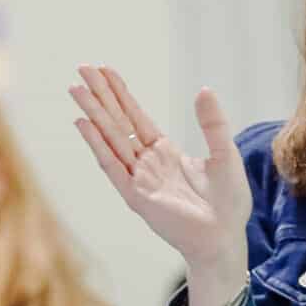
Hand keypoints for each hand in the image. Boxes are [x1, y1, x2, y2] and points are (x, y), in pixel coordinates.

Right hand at [71, 67, 253, 289]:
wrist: (225, 236)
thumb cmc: (228, 202)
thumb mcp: (224, 153)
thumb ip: (212, 124)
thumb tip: (203, 90)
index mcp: (164, 152)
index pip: (135, 116)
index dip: (120, 93)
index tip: (104, 70)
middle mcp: (146, 163)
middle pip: (118, 122)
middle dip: (100, 96)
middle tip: (81, 69)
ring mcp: (139, 179)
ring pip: (111, 139)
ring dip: (93, 114)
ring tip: (76, 89)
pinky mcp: (136, 196)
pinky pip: (113, 166)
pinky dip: (98, 145)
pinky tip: (84, 124)